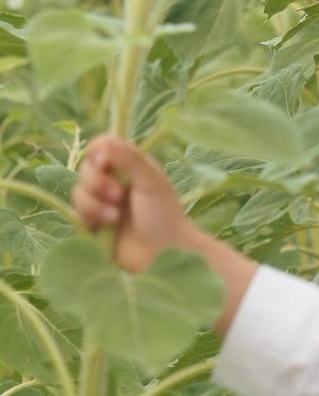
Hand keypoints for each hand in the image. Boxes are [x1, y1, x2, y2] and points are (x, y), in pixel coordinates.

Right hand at [73, 134, 201, 273]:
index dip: (98, 152)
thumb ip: (130, 160)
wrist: (162, 256)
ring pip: (78, 190)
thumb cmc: (164, 216)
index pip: (103, 146)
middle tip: (118, 195)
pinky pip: (76, 212)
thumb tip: (106, 139)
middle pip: (86, 168)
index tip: (104, 161)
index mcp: (132, 166)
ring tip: (115, 217)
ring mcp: (102, 202)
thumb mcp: (151, 183)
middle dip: (96, 181)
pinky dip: (90, 216)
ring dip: (94, 203)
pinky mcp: (92, 223)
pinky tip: (107, 226)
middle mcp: (115, 180)